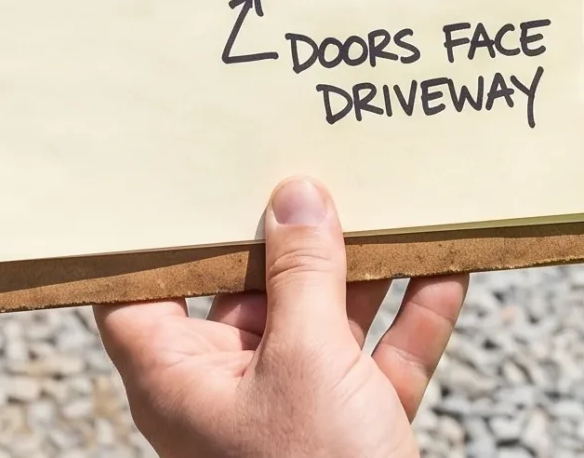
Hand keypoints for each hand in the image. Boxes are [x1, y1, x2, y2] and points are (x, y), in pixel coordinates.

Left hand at [95, 177, 468, 457]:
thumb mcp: (308, 359)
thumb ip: (304, 273)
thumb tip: (296, 195)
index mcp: (179, 377)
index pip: (136, 292)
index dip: (150, 234)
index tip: (171, 170)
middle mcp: (228, 390)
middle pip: (248, 290)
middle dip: (288, 231)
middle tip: (306, 154)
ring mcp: (293, 412)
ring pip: (324, 319)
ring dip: (363, 266)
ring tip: (389, 196)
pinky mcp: (354, 432)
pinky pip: (380, 359)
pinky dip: (413, 317)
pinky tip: (447, 265)